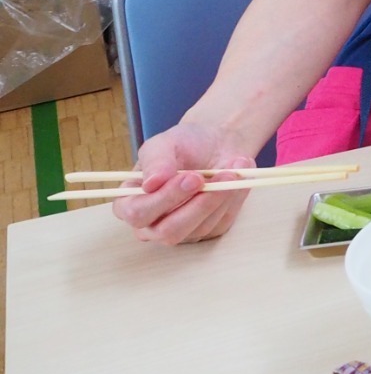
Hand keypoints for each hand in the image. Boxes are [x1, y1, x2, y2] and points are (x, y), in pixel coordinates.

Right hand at [111, 121, 257, 244]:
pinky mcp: (209, 230)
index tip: (191, 176)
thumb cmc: (184, 144)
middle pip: (169, 231)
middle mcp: (152, 224)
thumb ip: (155, 161)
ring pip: (200, 228)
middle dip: (198, 204)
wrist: (216, 143)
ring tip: (233, 168)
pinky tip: (237, 178)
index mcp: (130, 203)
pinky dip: (234, 199)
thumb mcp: (165, 143)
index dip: (165, 198)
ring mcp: (182, 230)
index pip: (138, 214)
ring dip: (221, 197)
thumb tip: (150, 184)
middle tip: (222, 176)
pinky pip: (222, 222)